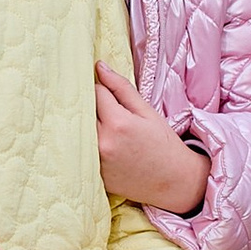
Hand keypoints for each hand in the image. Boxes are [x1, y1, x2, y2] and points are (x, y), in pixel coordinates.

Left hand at [94, 60, 209, 212]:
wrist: (172, 182)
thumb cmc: (162, 144)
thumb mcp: (147, 112)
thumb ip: (121, 88)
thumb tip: (99, 66)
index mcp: (118, 123)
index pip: (95, 92)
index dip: (100, 88)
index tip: (105, 90)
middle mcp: (102, 142)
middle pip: (82, 110)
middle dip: (88, 104)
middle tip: (100, 107)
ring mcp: (95, 161)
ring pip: (77, 130)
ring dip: (83, 123)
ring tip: (100, 124)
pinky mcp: (93, 174)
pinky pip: (80, 150)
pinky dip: (83, 143)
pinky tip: (94, 142)